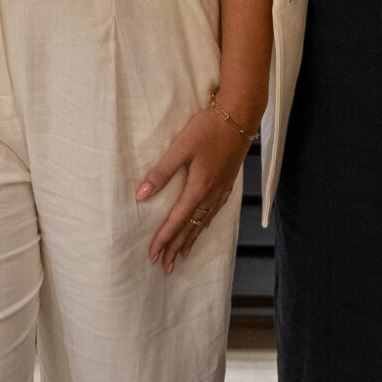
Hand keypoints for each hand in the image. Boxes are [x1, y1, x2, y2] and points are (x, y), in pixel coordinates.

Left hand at [138, 104, 251, 271]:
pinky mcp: (227, 183)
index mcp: (198, 188)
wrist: (240, 116)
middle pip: (191, 228)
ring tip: (181, 256)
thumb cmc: (209, 128)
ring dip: (190, 240)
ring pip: (203, 223)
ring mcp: (221, 190)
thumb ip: (161, 172)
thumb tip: (141, 195)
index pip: (177, 221)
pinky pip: (214, 213)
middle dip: (176, 247)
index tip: (152, 254)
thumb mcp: (180, 147)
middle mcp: (211, 194)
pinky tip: (203, 227)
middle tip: (164, 266)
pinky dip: (205, 226)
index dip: (163, 239)